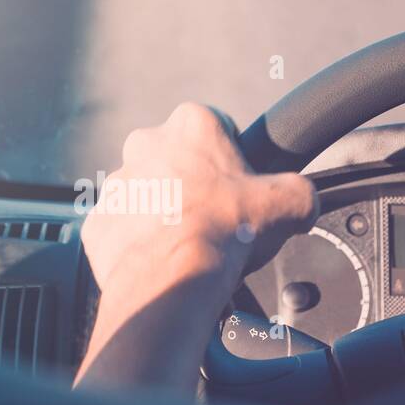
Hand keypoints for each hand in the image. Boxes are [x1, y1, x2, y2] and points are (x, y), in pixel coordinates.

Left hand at [81, 102, 318, 302]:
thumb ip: (301, 192)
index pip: (219, 129)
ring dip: (165, 213)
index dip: (235, 161)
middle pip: (179, 161)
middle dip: (195, 185)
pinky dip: (140, 244)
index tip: (240, 188)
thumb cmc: (224, 233)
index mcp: (192, 125)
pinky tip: (163, 261)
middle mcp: (146, 145)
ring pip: (148, 194)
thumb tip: (304, 202)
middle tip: (216, 219)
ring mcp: (118, 184)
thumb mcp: (289, 203)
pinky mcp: (99, 221)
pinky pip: (123, 230)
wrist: (171, 280)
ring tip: (189, 244)